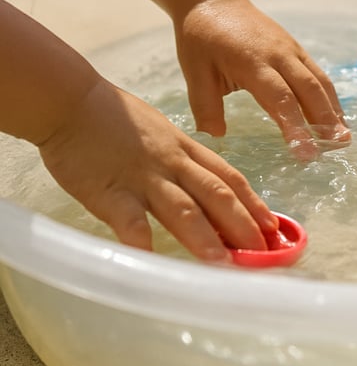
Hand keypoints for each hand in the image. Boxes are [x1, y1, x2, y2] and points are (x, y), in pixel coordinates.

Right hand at [37, 79, 277, 261]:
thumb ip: (184, 159)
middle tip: (263, 252)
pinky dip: (141, 239)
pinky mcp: (110, 190)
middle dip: (242, 225)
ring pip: (182, 207)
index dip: (254, 203)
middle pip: (216, 194)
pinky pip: (128, 218)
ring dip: (205, 236)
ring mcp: (143, 177)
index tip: (273, 227)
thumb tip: (207, 186)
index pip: (229, 177)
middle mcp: (173, 163)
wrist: (73, 101)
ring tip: (223, 263)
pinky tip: (152, 259)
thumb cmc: (117, 119)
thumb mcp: (163, 133)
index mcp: (186, 149)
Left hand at [175, 0, 350, 158]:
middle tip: (339, 147)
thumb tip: (217, 137)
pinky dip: (328, 96)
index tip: (306, 154)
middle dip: (326, 120)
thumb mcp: (194, 72)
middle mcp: (279, 54)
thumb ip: (205, 106)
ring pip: (319, 80)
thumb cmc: (201, 38)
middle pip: (310, 89)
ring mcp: (291, 49)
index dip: (296, 126)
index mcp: (253, 62)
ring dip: (333, 109)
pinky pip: (317, 73)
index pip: (280, 98)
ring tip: (344, 137)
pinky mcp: (295, 48)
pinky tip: (333, 115)